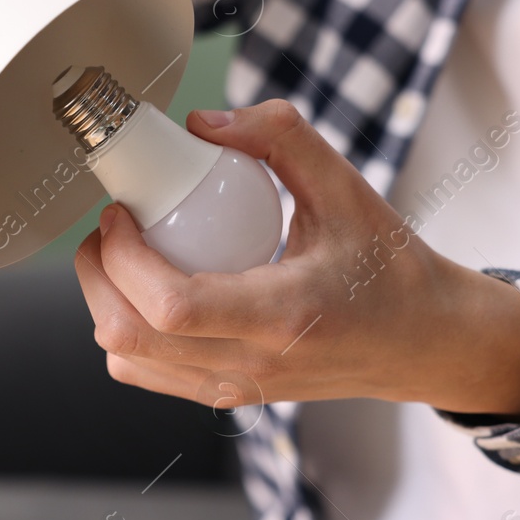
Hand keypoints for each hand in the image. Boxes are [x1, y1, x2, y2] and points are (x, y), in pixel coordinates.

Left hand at [73, 100, 519, 417]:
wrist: (422, 341)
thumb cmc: (389, 267)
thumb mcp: (347, 187)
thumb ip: (279, 138)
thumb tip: (200, 124)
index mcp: (284, 315)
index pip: (171, 307)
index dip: (123, 257)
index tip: (122, 211)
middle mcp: (253, 364)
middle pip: (130, 337)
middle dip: (97, 273)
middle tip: (110, 225)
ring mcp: (237, 388)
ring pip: (128, 360)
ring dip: (106, 301)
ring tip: (124, 252)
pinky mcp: (229, 396)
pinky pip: (149, 372)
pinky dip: (129, 328)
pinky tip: (149, 285)